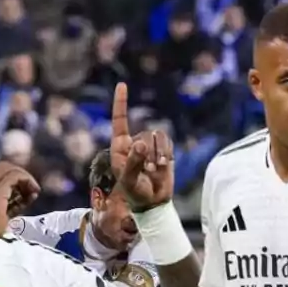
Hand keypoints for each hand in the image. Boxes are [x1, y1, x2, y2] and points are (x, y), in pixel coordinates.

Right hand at [0, 163, 39, 245]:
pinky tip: (34, 192)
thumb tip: (27, 194)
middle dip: (21, 177)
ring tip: (34, 192)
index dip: (14, 180)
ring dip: (26, 179)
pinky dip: (28, 181)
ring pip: (12, 170)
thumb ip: (9, 200)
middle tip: (32, 189)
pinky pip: (16, 176)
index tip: (24, 193)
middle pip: (6, 168)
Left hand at [110, 83, 173, 209]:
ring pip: (158, 136)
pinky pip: (167, 142)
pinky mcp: (163, 149)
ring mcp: (149, 145)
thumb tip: (141, 143)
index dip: (121, 102)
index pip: (120, 120)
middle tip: (146, 171)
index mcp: (120, 146)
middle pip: (145, 133)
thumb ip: (134, 162)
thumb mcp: (130, 181)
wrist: (153, 202)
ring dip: (158, 154)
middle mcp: (134, 142)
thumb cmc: (135, 193)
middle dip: (149, 152)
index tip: (122, 85)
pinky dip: (167, 154)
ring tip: (153, 170)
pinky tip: (162, 167)